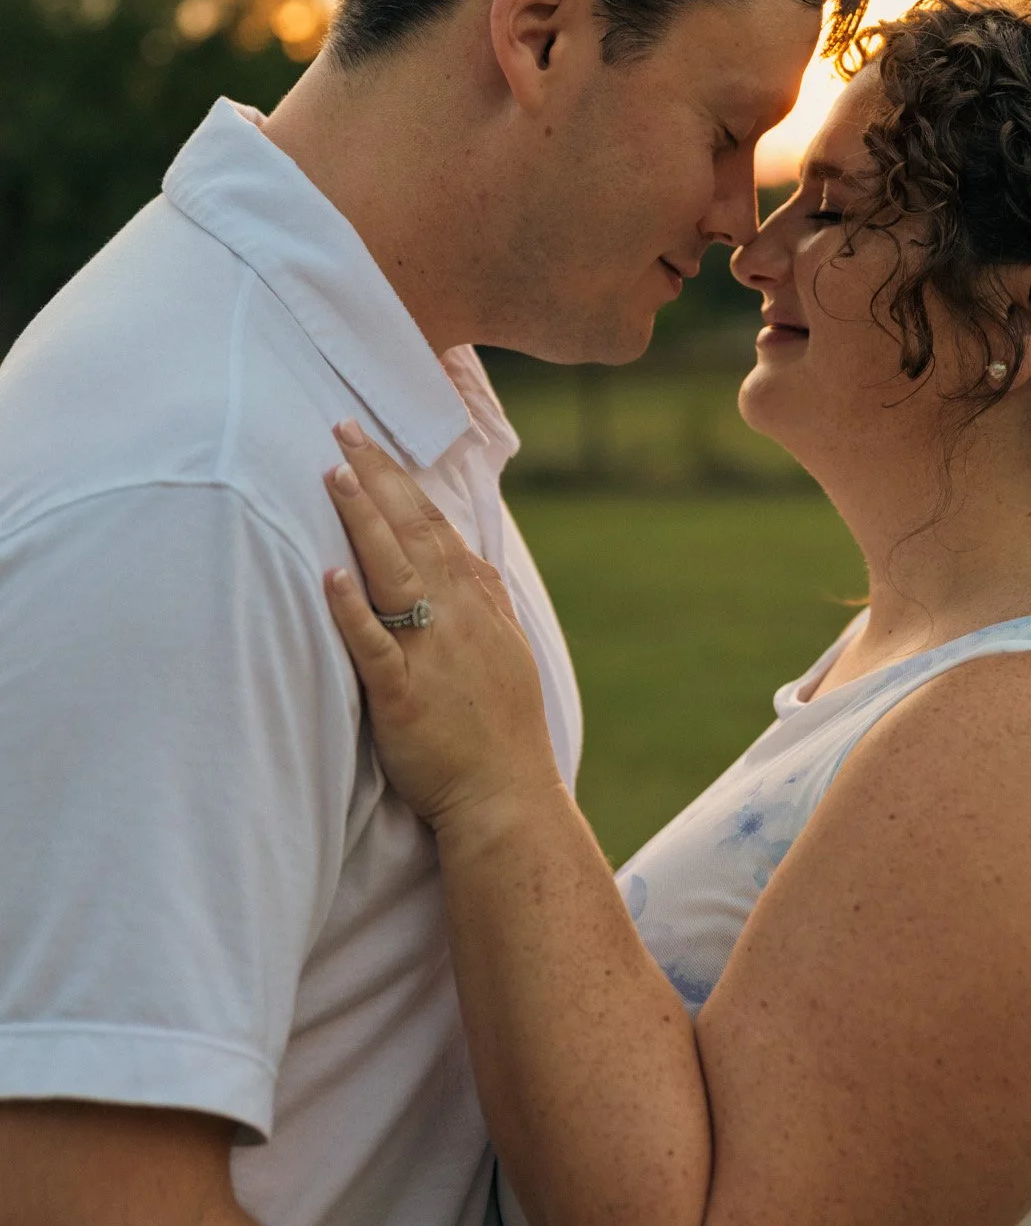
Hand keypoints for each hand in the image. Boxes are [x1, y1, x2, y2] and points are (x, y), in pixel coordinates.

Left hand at [323, 423, 559, 837]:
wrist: (507, 797)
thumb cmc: (501, 729)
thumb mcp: (507, 650)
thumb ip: (487, 600)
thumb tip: (471, 559)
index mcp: (475, 603)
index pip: (436, 525)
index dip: (401, 480)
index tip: (370, 441)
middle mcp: (456, 617)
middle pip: (412, 532)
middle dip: (376, 477)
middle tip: (343, 428)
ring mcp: (431, 653)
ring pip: (394, 573)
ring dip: (364, 520)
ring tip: (334, 475)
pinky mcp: (404, 695)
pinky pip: (375, 646)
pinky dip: (352, 608)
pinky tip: (329, 574)